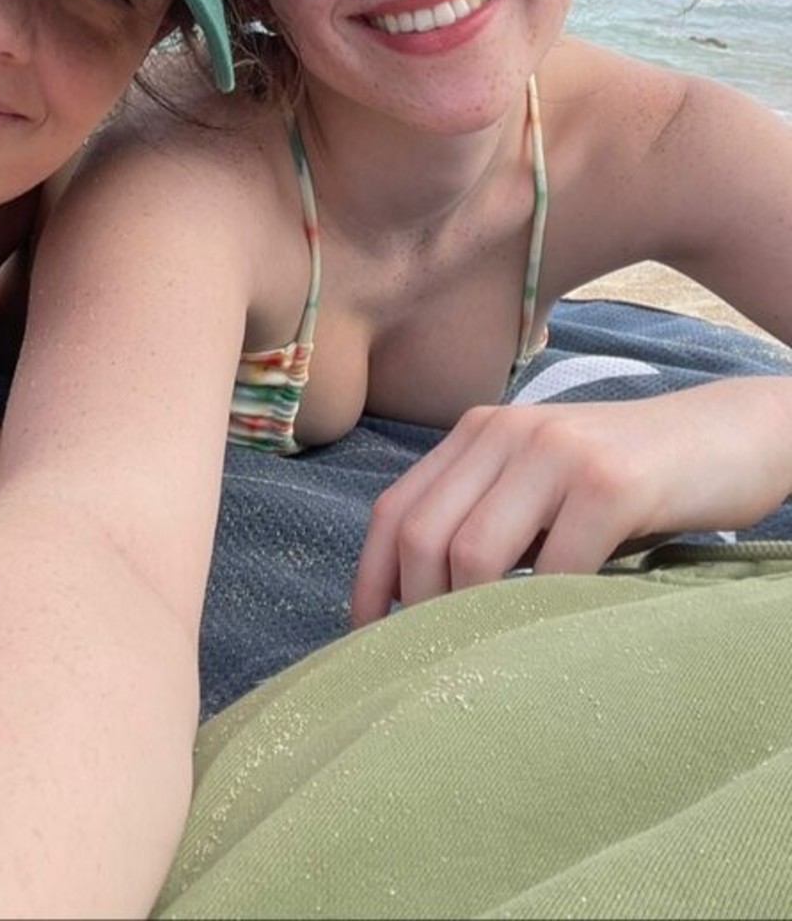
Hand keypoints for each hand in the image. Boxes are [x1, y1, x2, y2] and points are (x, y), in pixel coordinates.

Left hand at [350, 377, 791, 623]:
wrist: (725, 437)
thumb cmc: (628, 479)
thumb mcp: (542, 485)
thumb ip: (489, 519)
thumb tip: (423, 605)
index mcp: (478, 432)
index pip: (394, 510)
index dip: (370, 582)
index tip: (367, 641)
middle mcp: (506, 431)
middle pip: (422, 535)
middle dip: (415, 611)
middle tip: (428, 662)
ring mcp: (557, 452)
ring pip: (473, 552)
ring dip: (470, 618)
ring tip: (483, 655)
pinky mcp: (610, 483)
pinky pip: (553, 567)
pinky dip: (543, 612)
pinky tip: (553, 633)